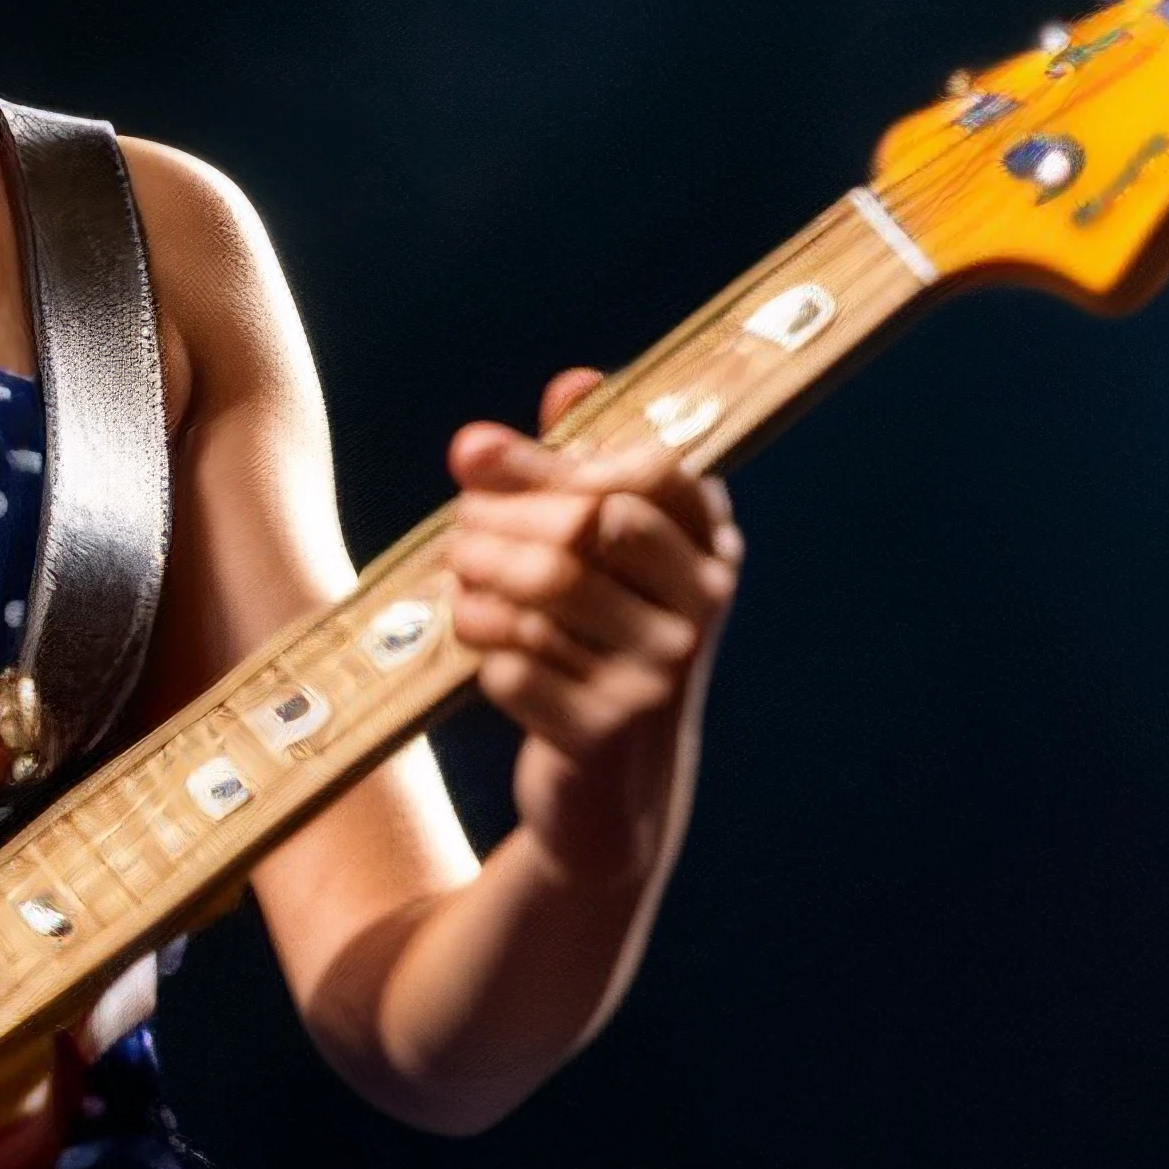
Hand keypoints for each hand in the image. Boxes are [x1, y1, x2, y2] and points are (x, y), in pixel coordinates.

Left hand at [446, 370, 743, 890]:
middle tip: (456, 529)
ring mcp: (661, 674)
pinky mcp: (606, 731)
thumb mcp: (605, 553)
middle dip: (498, 517)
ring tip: (457, 570)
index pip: (648, 470)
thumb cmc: (599, 640)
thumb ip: (582, 463)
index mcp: (712, 548)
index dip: (550, 457)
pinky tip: (476, 641)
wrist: (611, 789)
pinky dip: (478, 641)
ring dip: (476, 572)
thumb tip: (572, 380)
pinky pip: (515, 659)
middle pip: (585, 523)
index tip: (475, 458)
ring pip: (545, 586)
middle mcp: (703, 608)